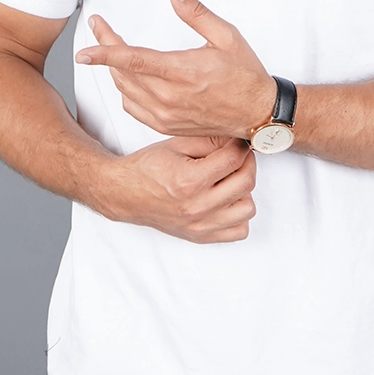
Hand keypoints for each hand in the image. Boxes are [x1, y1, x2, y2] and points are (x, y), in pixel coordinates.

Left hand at [76, 0, 275, 140]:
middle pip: (123, 73)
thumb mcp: (227, 36)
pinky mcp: (168, 126)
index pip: (133, 60)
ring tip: (112, 51)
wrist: (257, 113)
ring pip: (126, 91)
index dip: (105, 51)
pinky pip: (134, 109)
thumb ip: (197, 13)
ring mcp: (167, 115)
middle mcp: (170, 96)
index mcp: (182, 71)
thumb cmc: (245, 74)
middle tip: (100, 29)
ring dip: (115, 71)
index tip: (85, 46)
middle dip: (105, 50)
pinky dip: (126, 92)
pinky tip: (129, 80)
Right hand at [104, 134, 256, 242]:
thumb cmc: (148, 168)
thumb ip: (210, 140)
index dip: (241, 145)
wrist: (126, 194)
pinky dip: (238, 215)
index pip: (234, 160)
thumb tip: (238, 138)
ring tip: (230, 180)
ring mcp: (200, 225)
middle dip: (247, 163)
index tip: (239, 141)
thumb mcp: (177, 144)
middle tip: (238, 156)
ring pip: (247, 208)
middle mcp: (197, 207)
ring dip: (244, 191)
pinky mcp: (201, 236)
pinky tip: (227, 200)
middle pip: (246, 182)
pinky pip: (239, 231)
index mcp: (189, 180)